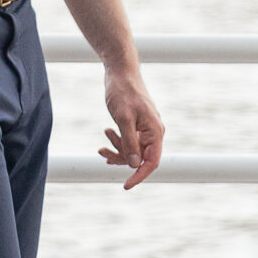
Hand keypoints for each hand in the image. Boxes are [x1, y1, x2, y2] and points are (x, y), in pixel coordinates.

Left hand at [100, 67, 163, 189]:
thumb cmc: (123, 92)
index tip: (126, 186)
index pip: (151, 162)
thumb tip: (135, 165)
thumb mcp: (123, 118)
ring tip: (104, 137)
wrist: (120, 71)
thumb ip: (129, 142)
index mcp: (155, 131)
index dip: (139, 176)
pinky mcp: (137, 125)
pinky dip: (117, 141)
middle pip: (140, 158)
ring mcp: (146, 129)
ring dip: (117, 149)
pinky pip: (129, 141)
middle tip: (102, 152)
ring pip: (133, 150)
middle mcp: (153, 132)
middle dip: (121, 158)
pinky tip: (107, 133)